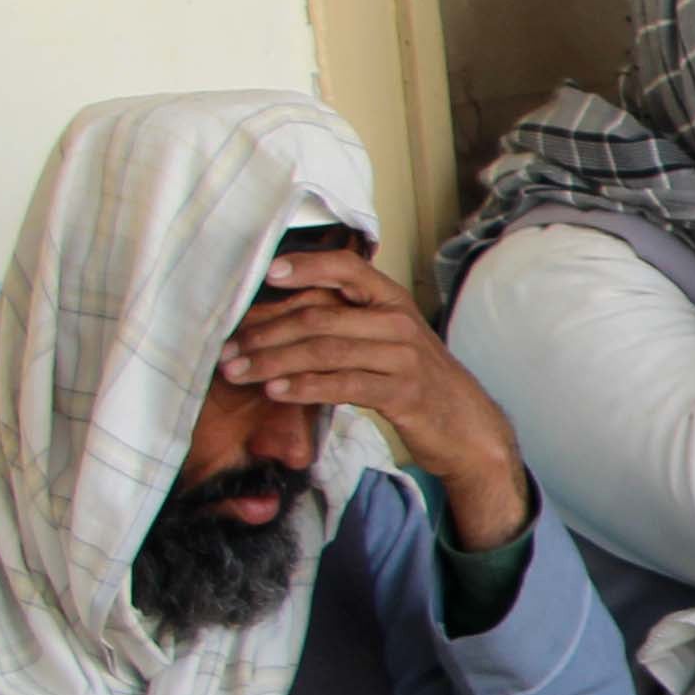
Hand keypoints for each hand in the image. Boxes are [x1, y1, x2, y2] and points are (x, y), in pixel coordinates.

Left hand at [221, 250, 532, 547]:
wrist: (467, 427)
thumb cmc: (416, 381)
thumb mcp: (387, 341)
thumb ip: (346, 323)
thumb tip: (281, 315)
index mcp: (392, 301)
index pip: (347, 268)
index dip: (306, 267)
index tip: (268, 274)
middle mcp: (399, 322)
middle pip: (321, 316)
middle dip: (266, 331)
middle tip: (227, 348)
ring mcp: (403, 357)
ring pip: (326, 350)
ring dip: (274, 361)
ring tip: (238, 372)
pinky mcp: (402, 393)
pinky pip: (343, 384)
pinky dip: (304, 387)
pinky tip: (276, 391)